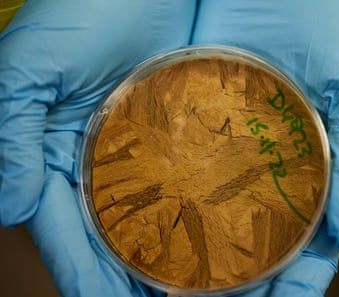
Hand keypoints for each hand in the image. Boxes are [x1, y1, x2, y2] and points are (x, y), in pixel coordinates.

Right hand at [0, 0, 195, 295]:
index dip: (85, 277)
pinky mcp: (173, 139)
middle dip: (127, 282)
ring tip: (191, 291)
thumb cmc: (86, 7)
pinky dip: (190, 220)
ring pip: (145, 223)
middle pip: (107, 240)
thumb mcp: (33, 62)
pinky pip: (181, 189)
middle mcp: (93, 163)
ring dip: (162, 260)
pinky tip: (209, 241)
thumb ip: (10, 133)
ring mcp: (137, 154)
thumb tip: (13, 207)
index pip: (64, 233)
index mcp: (51, 154)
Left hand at [191, 0, 338, 295]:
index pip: (311, 237)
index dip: (304, 275)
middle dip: (251, 277)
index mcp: (316, 165)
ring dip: (208, 251)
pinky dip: (176, 200)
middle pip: (261, 236)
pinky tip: (163, 228)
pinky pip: (185, 167)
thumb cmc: (331, 26)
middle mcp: (270, 164)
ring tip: (187, 286)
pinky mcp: (198, 120)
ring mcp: (231, 146)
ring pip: (219, 212)